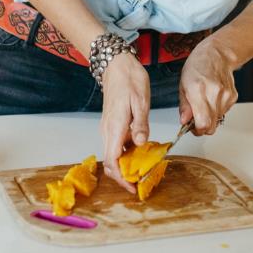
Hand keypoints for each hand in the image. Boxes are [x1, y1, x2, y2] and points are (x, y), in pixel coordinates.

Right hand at [100, 53, 150, 193]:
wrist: (116, 65)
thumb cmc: (130, 80)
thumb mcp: (141, 101)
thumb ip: (141, 124)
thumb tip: (141, 144)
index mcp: (115, 127)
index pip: (112, 161)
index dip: (122, 178)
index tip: (133, 188)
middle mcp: (108, 130)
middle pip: (111, 162)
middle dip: (124, 176)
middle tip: (142, 181)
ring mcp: (108, 128)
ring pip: (114, 154)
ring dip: (126, 165)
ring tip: (145, 168)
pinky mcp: (112, 124)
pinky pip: (117, 144)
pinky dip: (127, 153)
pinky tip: (142, 151)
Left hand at [178, 38, 237, 135]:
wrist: (217, 54)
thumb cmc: (198, 66)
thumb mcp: (183, 85)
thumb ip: (184, 106)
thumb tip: (184, 122)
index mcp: (198, 90)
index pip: (202, 123)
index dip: (196, 130)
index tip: (191, 127)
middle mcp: (214, 93)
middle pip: (211, 126)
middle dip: (202, 127)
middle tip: (196, 118)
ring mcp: (225, 96)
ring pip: (217, 121)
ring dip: (210, 117)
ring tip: (204, 102)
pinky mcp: (233, 97)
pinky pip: (224, 112)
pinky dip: (217, 109)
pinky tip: (213, 97)